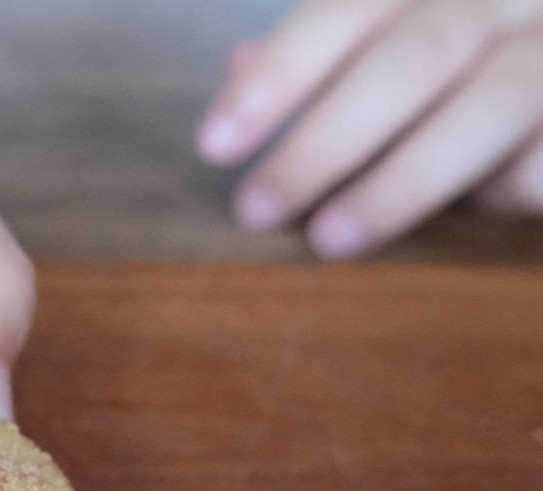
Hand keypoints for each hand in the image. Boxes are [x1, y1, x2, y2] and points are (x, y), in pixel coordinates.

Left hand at [197, 0, 542, 257]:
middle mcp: (504, 0)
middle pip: (411, 58)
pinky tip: (451, 227)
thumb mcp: (397, 61)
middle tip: (256, 211)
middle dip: (324, 141)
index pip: (345, 11)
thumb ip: (329, 62)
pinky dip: (500, 191)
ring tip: (330, 240)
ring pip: (492, 102)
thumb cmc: (473, 80)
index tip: (213, 145)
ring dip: (400, 180)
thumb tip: (237, 67)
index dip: (277, 77)